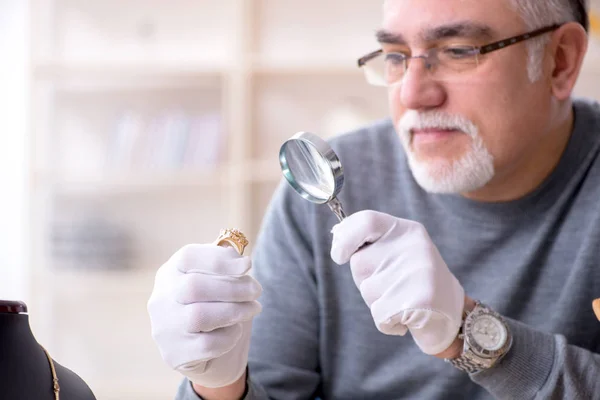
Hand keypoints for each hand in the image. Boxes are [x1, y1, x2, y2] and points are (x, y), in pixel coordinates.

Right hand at [147, 244, 261, 387]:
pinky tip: (236, 330)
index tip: (248, 265)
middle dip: (232, 287)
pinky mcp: (174, 354)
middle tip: (256, 290)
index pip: (188, 257)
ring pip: (198, 316)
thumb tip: (242, 262)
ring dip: (234, 311)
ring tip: (253, 308)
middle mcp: (161, 298)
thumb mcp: (218, 279)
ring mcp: (164, 327)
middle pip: (194, 286)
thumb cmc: (214, 305)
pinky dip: (229, 336)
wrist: (205, 352)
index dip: (220, 260)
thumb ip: (226, 265)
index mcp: (170, 272)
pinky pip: (207, 344)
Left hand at [330, 210, 464, 355]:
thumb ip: (370, 244)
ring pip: (368, 290)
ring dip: (377, 303)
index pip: (366, 220)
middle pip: (360, 262)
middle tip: (392, 287)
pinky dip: (387, 324)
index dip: (345, 237)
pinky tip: (406, 319)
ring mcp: (419, 271)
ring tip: (402, 301)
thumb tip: (336, 236)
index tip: (339, 255)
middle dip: (365, 280)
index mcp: (407, 230)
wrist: (454, 317)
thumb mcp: (397, 254)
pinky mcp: (421, 299)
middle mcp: (414, 246)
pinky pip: (380, 314)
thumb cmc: (415, 284)